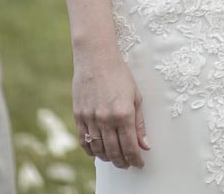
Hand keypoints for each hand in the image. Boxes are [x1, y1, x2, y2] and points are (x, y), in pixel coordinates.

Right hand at [73, 48, 148, 168]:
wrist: (96, 59)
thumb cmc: (119, 75)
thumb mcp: (136, 97)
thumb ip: (140, 124)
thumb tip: (145, 145)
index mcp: (123, 114)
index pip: (130, 147)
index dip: (135, 159)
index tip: (139, 163)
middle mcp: (106, 119)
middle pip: (114, 152)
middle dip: (122, 162)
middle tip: (128, 164)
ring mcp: (90, 118)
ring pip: (98, 149)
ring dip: (107, 158)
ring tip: (115, 158)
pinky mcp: (78, 116)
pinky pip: (83, 140)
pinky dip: (91, 150)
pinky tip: (98, 151)